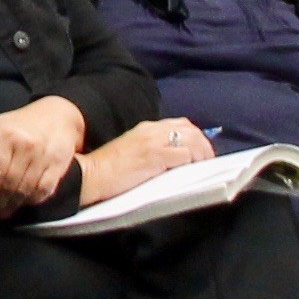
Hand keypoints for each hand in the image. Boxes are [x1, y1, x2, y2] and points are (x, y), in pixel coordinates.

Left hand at [0, 98, 87, 216]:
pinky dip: (33, 200)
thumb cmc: (23, 122)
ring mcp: (45, 157)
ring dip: (14, 205)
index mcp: (8, 136)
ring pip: (27, 189)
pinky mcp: (59, 166)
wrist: (59, 115)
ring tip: (4, 214)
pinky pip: (45, 189)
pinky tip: (24, 204)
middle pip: (10, 183)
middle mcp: (27, 147)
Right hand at [78, 117, 209, 201]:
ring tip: (205, 167)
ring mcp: (154, 142)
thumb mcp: (131, 150)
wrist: (91, 174)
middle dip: (204, 145)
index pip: (180, 124)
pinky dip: (194, 162)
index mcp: (146, 128)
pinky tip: (194, 171)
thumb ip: (150, 148)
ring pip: (191, 140)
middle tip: (207, 161)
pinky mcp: (155, 156)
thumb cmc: (107, 169)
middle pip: (190, 130)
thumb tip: (173, 159)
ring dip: (203, 154)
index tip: (200, 153)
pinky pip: (184, 155)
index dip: (195, 137)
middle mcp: (152, 130)